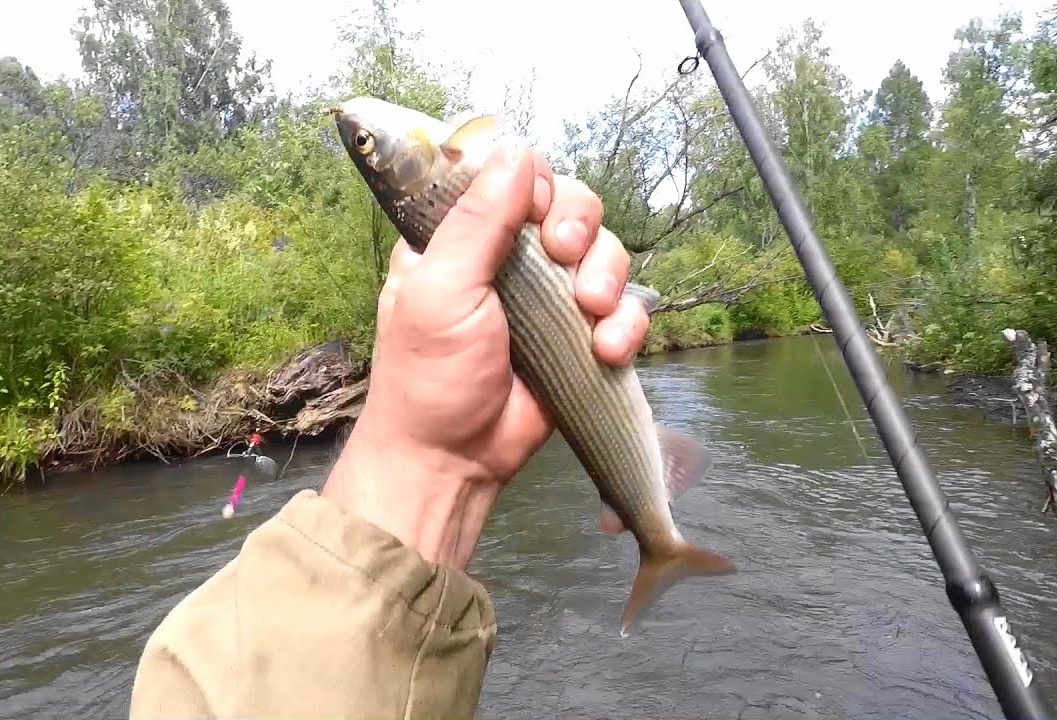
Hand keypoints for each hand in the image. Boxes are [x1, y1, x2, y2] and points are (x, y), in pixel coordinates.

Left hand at [321, 144, 649, 568]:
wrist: (454, 460)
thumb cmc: (429, 374)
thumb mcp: (441, 286)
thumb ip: (479, 218)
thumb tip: (516, 149)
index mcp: (463, 237)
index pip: (515, 179)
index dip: (536, 187)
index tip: (535, 213)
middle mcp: (511, 260)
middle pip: (571, 207)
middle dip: (581, 225)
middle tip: (567, 256)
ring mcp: (551, 300)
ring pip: (606, 253)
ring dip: (608, 274)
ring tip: (591, 313)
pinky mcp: (581, 339)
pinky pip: (624, 309)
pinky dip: (627, 323)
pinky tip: (608, 349)